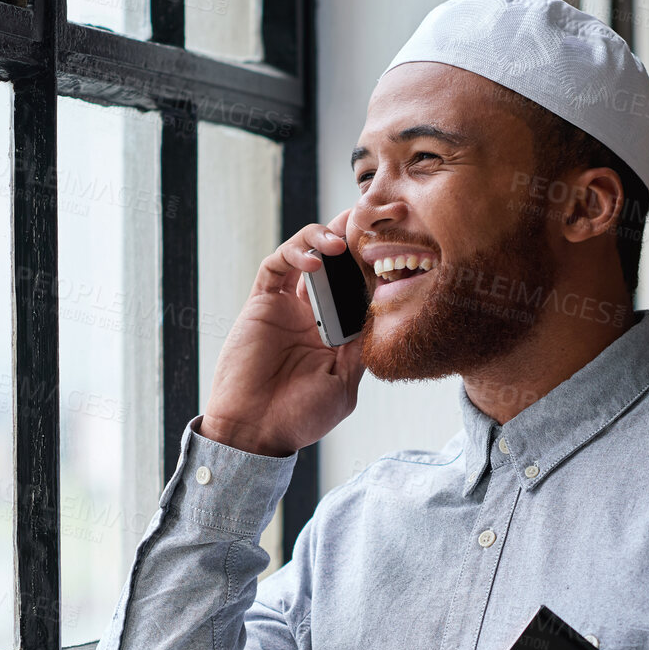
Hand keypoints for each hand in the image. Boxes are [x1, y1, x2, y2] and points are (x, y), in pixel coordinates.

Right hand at [200, 208, 367, 456]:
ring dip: (322, 239)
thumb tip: (382, 312)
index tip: (394, 244)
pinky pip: (276, 267)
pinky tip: (315, 260)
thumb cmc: (299, 417)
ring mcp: (286, 307)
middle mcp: (312, 316)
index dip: (371, 266)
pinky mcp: (261, 304)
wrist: (254, 432)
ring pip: (305, 255)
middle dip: (350, 237)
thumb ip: (359, 348)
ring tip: (339, 241)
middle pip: (334, 264)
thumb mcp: (344, 384)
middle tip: (369, 217)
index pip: (357, 289)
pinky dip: (294, 254)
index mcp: (336, 335)